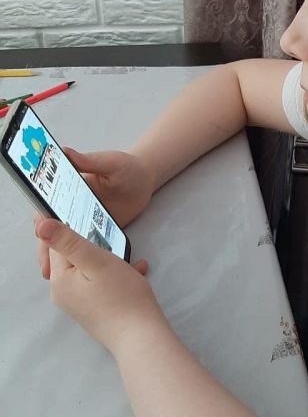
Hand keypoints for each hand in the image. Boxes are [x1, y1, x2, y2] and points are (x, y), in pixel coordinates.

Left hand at [35, 218, 165, 356]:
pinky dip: (115, 274)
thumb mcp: (96, 261)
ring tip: (129, 259)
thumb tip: (40, 224)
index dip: (67, 227)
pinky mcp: (94, 309)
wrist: (140, 335)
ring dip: (108, 259)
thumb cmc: (121, 295)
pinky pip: (99, 282)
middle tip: (113, 240)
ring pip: (89, 268)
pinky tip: (136, 271)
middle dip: (93, 245)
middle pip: (72, 257)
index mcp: (60, 279)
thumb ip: (68, 241)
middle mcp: (63, 292)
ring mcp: (78, 303)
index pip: (55, 244)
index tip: (84, 215)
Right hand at [36, 147, 155, 279]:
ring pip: (68, 241)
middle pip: (54, 228)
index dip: (43, 216)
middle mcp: (72, 207)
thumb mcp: (110, 161)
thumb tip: (65, 152)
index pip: (48, 204)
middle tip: (46, 262)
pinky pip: (88, 247)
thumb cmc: (126, 167)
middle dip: (47, 244)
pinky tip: (81, 272)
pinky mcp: (98, 232)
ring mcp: (85, 221)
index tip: (41, 228)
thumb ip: (90, 160)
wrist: (146, 181)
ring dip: (60, 256)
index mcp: (69, 189)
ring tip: (55, 274)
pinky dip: (82, 259)